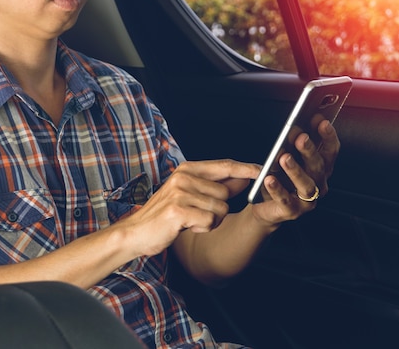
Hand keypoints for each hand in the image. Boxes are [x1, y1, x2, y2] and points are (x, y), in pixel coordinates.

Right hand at [119, 160, 258, 256]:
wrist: (135, 233)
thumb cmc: (164, 215)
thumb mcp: (190, 195)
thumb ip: (216, 186)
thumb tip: (244, 178)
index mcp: (187, 169)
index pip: (224, 165)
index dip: (245, 168)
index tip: (263, 170)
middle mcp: (184, 177)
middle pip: (226, 193)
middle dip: (218, 209)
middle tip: (196, 214)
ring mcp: (180, 193)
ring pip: (220, 209)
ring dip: (210, 221)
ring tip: (189, 220)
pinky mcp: (179, 210)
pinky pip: (210, 221)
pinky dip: (202, 228)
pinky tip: (185, 227)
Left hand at [252, 118, 339, 224]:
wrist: (265, 206)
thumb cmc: (279, 178)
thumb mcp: (287, 158)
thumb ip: (294, 145)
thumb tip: (297, 126)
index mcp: (321, 169)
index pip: (331, 151)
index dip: (328, 137)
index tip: (321, 121)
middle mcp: (318, 184)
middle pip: (318, 167)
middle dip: (310, 151)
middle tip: (300, 137)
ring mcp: (307, 200)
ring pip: (306, 185)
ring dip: (295, 170)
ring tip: (283, 157)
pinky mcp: (292, 211)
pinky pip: (284, 199)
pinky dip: (277, 189)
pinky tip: (269, 178)